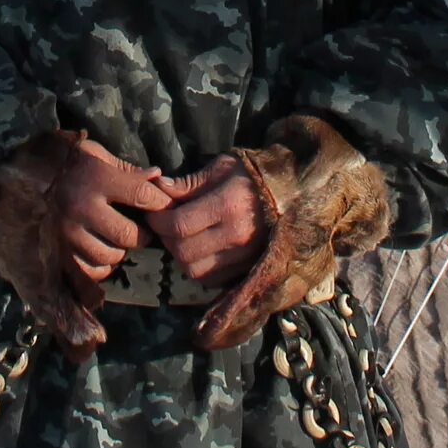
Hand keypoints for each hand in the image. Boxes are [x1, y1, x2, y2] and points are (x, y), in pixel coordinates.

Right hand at [0, 132, 169, 359]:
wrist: (18, 172)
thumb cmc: (63, 161)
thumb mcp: (94, 154)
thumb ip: (125, 169)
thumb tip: (158, 178)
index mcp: (94, 178)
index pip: (141, 195)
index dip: (159, 203)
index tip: (163, 205)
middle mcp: (80, 208)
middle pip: (127, 235)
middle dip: (142, 235)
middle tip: (144, 231)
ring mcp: (66, 232)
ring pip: (108, 256)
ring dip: (120, 251)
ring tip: (119, 241)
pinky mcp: (56, 249)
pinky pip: (87, 270)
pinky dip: (100, 265)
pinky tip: (100, 252)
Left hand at [150, 155, 266, 284]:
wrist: (294, 195)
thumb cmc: (253, 176)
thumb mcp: (222, 168)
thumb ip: (189, 182)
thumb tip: (158, 188)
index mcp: (227, 205)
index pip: (179, 224)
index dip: (158, 221)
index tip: (153, 213)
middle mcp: (236, 235)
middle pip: (183, 252)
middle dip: (166, 240)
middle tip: (164, 226)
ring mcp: (244, 256)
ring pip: (195, 271)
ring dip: (180, 257)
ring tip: (181, 239)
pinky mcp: (248, 268)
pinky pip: (212, 280)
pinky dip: (199, 269)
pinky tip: (200, 251)